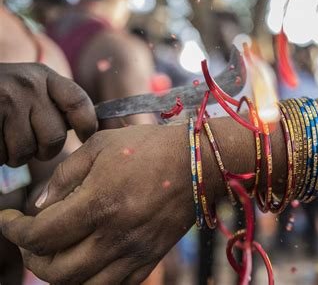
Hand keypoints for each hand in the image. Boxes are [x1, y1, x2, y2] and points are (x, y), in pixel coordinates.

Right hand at [0, 63, 96, 166]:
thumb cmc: (1, 94)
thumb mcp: (29, 86)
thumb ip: (54, 103)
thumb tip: (90, 131)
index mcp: (43, 75)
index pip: (78, 101)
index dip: (87, 125)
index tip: (86, 138)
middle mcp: (26, 84)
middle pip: (54, 136)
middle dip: (45, 149)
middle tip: (31, 144)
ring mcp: (5, 100)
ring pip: (26, 151)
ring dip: (17, 156)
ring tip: (6, 140)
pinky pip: (2, 154)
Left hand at [0, 125, 218, 283]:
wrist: (198, 163)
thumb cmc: (149, 147)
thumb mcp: (101, 145)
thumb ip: (65, 175)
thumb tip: (41, 205)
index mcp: (100, 203)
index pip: (40, 235)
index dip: (14, 230)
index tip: (8, 219)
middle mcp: (115, 235)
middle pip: (55, 271)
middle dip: (32, 256)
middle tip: (29, 237)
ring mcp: (135, 251)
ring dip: (59, 273)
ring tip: (57, 251)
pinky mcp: (151, 258)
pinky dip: (92, 279)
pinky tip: (89, 258)